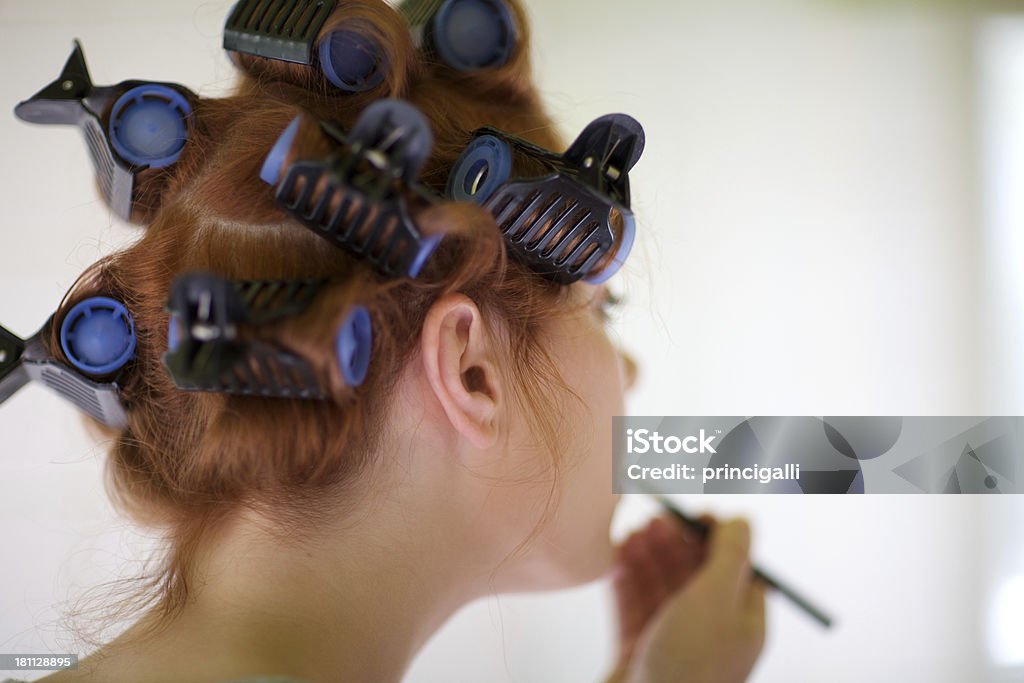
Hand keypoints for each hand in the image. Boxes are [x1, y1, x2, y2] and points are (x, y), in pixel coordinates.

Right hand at [605, 515, 766, 682]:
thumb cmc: (689, 666)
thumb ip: (729, 553)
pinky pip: (632, 606)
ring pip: (660, 586)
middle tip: (655, 519)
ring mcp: (672, 643)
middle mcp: (710, 632)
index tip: (695, 513)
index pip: (737, 567)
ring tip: (631, 535)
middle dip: (676, 542)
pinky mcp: (638, 651)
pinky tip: (615, 559)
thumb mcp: (717, 598)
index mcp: (743, 622)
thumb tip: (743, 517)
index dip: (717, 537)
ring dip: (647, 557)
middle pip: (694, 573)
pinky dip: (624, 580)